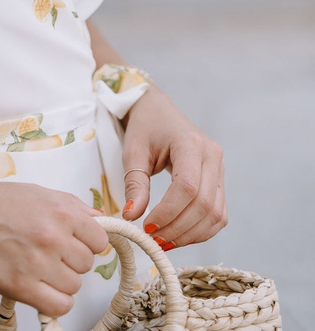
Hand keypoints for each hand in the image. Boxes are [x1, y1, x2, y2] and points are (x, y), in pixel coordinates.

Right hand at [0, 182, 108, 317]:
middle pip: (87, 263)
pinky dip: (53, 300)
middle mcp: (53, 236)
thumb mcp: (37, 193)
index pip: (99, 238)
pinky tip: (40, 288)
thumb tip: (98, 220)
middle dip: (71, 260)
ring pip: (74, 286)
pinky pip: (59, 306)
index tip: (75, 243)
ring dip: (60, 281)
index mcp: (60, 210)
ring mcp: (38, 263)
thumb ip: (72, 206)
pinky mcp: (22, 287)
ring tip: (39, 267)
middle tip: (49, 253)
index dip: (87, 242)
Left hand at [121, 85, 226, 249]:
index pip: (187, 187)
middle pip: (204, 204)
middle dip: (178, 229)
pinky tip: (178, 235)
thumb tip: (131, 217)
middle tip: (153, 241)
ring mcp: (220, 168)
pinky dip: (201, 230)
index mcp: (190, 143)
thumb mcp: (133, 151)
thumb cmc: (144, 127)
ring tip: (164, 242)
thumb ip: (135, 184)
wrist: (157, 110)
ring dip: (190, 235)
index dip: (168, 213)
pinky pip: (218, 213)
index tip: (147, 227)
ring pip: (215, 214)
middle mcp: (212, 155)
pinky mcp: (219, 180)